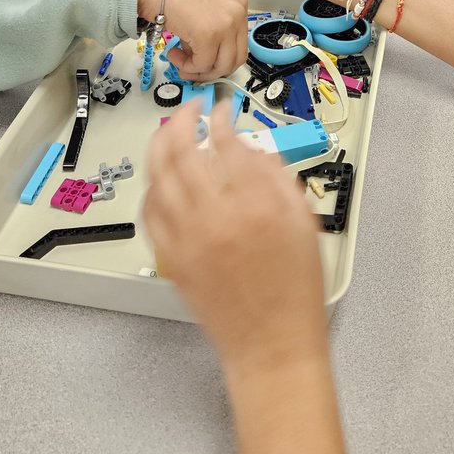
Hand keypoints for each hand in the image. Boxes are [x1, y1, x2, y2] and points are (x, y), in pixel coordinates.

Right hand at [138, 0, 248, 80]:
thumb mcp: (202, 6)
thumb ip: (211, 30)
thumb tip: (205, 57)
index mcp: (238, 2)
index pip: (239, 43)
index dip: (220, 58)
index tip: (203, 62)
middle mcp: (238, 12)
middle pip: (236, 58)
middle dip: (212, 70)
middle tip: (191, 68)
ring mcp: (226, 24)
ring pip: (221, 66)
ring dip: (198, 70)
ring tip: (179, 60)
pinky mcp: (209, 35)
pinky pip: (202, 64)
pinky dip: (187, 66)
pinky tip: (173, 54)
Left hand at [144, 101, 327, 375]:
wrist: (272, 344)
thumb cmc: (293, 291)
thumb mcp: (303, 222)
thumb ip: (276, 177)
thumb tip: (249, 148)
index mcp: (255, 204)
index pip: (227, 143)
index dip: (221, 119)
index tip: (222, 111)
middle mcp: (215, 217)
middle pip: (181, 151)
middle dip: (182, 120)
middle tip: (188, 110)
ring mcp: (187, 239)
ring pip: (158, 177)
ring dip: (159, 146)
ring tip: (167, 132)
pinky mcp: (171, 259)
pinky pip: (149, 212)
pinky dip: (151, 187)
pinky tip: (158, 179)